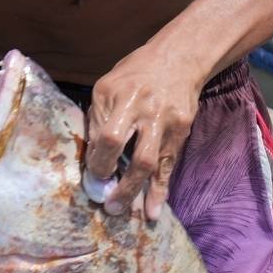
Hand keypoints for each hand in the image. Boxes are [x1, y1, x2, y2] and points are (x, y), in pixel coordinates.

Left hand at [84, 47, 201, 220]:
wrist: (177, 60)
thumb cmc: (134, 75)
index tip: (95, 176)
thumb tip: (92, 158)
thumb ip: (98, 119)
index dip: (100, 162)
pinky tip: (153, 209)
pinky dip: (160, 189)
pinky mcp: (180, 133)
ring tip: (124, 211)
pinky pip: (168, 166)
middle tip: (108, 206)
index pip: (108, 137)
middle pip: (134, 155)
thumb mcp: (107, 87)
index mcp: (120, 96)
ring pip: (152, 165)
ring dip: (137, 192)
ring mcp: (166, 123)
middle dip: (120, 185)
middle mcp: (145, 111)